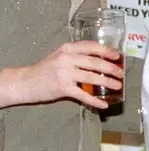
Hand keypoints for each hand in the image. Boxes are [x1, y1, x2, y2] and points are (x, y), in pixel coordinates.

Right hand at [0, 41, 124, 110]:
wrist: (25, 82)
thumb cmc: (45, 69)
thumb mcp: (60, 56)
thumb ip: (77, 55)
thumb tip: (102, 59)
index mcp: (67, 49)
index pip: (91, 47)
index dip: (106, 51)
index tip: (117, 55)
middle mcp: (66, 59)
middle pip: (95, 62)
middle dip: (111, 68)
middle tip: (121, 73)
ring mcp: (65, 73)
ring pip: (92, 77)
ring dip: (107, 82)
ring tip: (118, 85)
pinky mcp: (63, 88)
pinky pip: (83, 95)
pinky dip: (95, 100)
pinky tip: (104, 104)